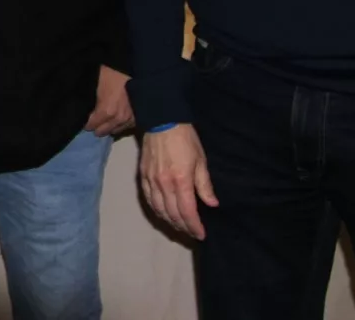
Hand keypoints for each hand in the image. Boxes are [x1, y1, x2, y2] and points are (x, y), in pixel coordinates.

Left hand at [84, 66, 134, 135]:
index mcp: (106, 111)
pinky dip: (121, 125)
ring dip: (109, 127)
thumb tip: (86, 110)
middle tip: (94, 122)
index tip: (84, 121)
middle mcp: (118, 119)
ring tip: (105, 122)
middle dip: (97, 127)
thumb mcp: (96, 86)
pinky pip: (127, 127)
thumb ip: (92, 102)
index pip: (92, 125)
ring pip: (116, 130)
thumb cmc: (111, 73)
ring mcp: (130, 119)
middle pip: (103, 131)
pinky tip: (117, 120)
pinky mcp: (138, 117)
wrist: (133, 68)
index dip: (87, 123)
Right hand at [139, 124, 218, 238]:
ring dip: (170, 222)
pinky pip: (148, 200)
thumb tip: (212, 204)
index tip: (201, 235)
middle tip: (192, 233)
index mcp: (181, 180)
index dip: (194, 226)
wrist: (161, 121)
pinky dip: (156, 211)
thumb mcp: (200, 160)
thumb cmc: (185, 139)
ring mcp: (151, 181)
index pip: (187, 212)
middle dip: (183, 227)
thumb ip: (204, 185)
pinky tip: (163, 213)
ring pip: (159, 210)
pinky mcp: (142, 176)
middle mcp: (164, 184)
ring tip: (180, 226)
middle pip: (172, 214)